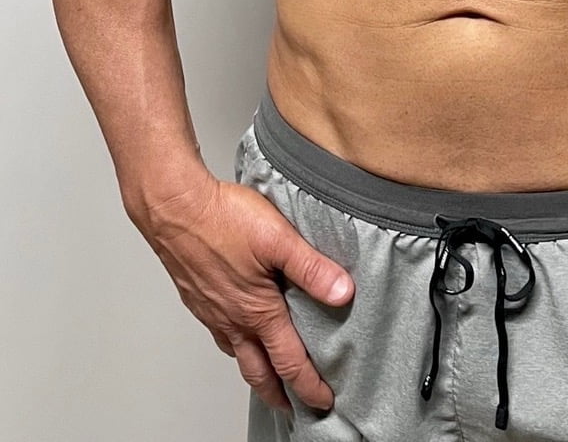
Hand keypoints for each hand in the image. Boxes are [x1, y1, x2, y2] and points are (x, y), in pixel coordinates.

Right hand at [139, 172, 353, 412]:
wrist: (174, 209)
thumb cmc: (223, 219)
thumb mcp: (279, 238)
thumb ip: (312, 268)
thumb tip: (343, 294)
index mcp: (257, 311)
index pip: (289, 361)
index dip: (308, 385)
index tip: (323, 399)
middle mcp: (233, 319)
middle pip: (259, 372)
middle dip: (279, 393)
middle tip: (294, 407)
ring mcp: (212, 311)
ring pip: (237, 354)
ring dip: (256, 371)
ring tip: (268, 376)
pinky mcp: (197, 298)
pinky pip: (219, 333)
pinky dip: (235, 345)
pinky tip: (237, 332)